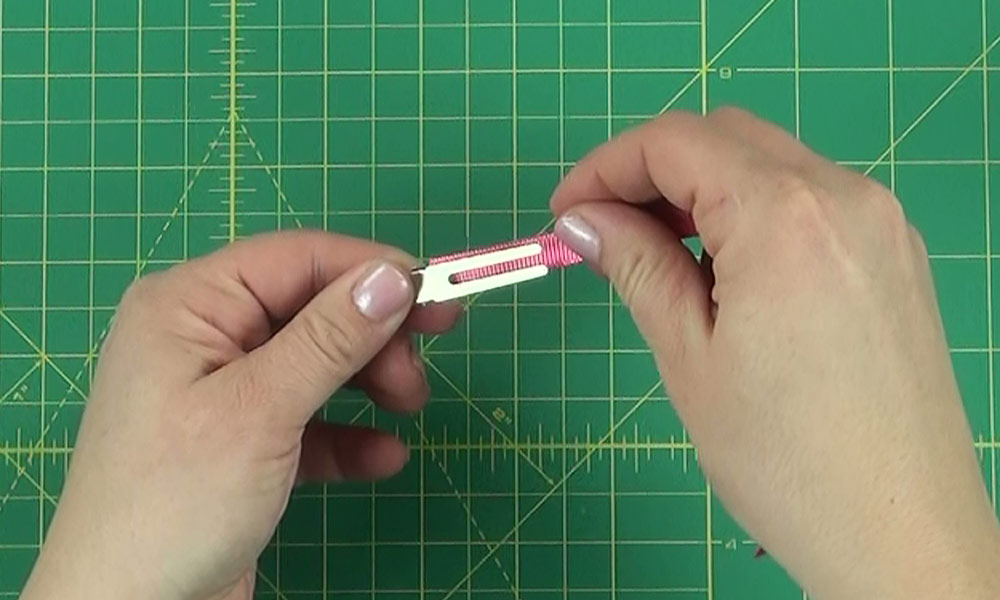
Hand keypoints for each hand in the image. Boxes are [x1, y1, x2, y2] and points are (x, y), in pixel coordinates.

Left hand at [21, 232, 460, 599]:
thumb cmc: (175, 503)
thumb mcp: (259, 411)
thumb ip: (329, 339)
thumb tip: (393, 275)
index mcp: (189, 305)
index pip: (296, 260)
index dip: (371, 272)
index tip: (438, 294)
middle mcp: (204, 338)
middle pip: (312, 309)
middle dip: (373, 336)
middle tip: (419, 372)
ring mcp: (222, 393)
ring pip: (316, 363)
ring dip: (369, 381)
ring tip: (410, 409)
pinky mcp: (242, 445)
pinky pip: (308, 421)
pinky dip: (349, 435)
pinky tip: (384, 457)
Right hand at [550, 108, 999, 598]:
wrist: (898, 532)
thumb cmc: (784, 458)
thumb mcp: (688, 356)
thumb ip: (634, 265)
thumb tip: (583, 219)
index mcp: (784, 215)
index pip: (675, 142)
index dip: (605, 166)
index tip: (565, 212)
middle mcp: (844, 195)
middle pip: (725, 137)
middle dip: (651, 170)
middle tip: (603, 230)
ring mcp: (880, 221)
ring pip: (770, 163)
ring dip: (702, 190)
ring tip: (655, 255)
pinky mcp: (894, 254)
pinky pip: (809, 200)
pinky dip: (751, 213)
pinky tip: (723, 268)